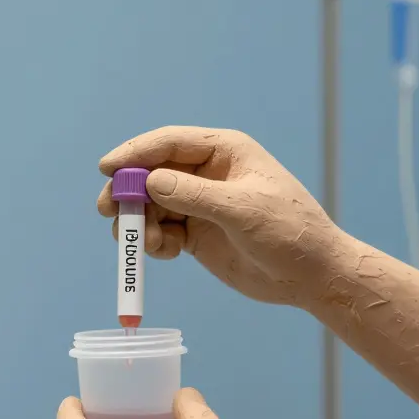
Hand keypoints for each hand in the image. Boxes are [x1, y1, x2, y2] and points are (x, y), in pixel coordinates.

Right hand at [97, 126, 342, 307]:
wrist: (312, 276)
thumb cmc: (289, 232)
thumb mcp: (243, 210)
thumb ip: (195, 196)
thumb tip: (150, 182)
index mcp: (224, 151)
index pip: (168, 143)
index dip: (135, 153)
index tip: (107, 168)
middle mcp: (208, 174)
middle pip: (152, 173)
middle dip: (128, 190)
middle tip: (108, 210)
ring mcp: (200, 204)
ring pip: (151, 205)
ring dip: (140, 222)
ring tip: (145, 242)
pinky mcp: (198, 233)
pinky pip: (162, 231)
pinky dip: (154, 242)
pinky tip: (165, 253)